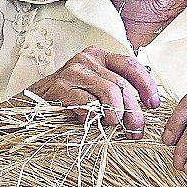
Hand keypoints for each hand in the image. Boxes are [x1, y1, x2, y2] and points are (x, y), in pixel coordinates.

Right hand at [29, 47, 159, 135]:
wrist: (32, 103)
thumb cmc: (67, 98)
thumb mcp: (93, 87)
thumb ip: (115, 90)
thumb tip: (142, 109)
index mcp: (99, 56)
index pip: (130, 65)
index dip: (146, 85)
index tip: (153, 104)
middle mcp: (88, 60)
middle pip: (122, 84)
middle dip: (134, 111)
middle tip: (136, 130)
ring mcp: (74, 72)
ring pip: (110, 93)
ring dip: (116, 114)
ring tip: (113, 125)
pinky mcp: (62, 88)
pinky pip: (88, 104)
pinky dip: (93, 117)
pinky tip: (89, 122)